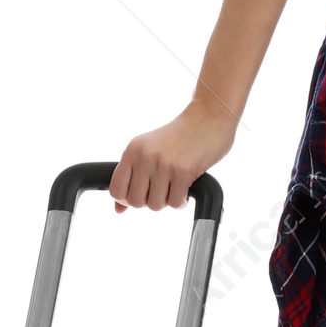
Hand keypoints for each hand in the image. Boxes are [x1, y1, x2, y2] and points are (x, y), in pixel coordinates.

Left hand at [110, 99, 235, 212]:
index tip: (141, 194)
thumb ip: (132, 176)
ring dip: (166, 201)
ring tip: (173, 188)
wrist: (209, 117)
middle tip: (160, 190)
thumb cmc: (179, 136)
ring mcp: (164, 165)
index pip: (116, 190)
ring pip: (155, 205)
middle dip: (148, 201)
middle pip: (135, 202)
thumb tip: (118, 209)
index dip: (126, 200)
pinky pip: (175, 204)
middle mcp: (145, 157)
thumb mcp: (149, 150)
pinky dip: (180, 202)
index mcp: (132, 150)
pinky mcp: (184, 172)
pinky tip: (184, 190)